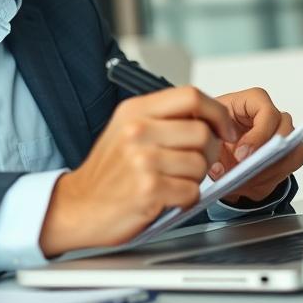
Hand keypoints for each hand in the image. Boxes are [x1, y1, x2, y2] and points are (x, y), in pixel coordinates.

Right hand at [39, 87, 239, 255]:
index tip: (223, 129)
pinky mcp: (148, 189)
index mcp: (135, 111)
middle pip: (202, 132)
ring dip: (194, 179)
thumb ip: (162, 119)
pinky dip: (185, 199)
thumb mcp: (126, 130)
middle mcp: (137, 130)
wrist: (78, 206)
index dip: (217, 112)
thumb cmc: (108, 173)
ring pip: (200, 164)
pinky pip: (192, 191)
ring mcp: (142, 160)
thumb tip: (207, 117)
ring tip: (172, 182)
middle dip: (208, 153)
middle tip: (193, 164)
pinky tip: (166, 198)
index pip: (191, 96)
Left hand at [208, 88, 302, 204]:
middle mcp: (274, 116)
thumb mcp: (208, 135)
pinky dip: (270, 180)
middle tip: (246, 174)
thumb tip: (219, 171)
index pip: (268, 113)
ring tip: (244, 184)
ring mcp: (285, 134)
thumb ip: (212, 149)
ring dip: (269, 172)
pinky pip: (290, 168)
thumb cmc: (216, 130)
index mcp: (254, 101)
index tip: (241, 156)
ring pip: (292, 153)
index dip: (258, 136)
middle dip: (267, 158)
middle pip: (286, 133)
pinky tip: (251, 185)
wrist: (220, 142)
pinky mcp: (289, 152)